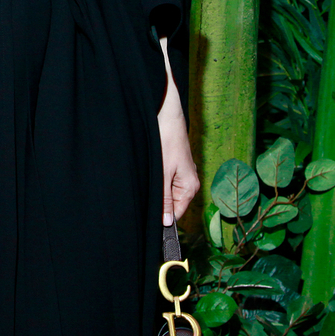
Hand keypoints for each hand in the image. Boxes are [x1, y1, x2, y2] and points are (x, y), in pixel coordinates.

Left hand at [158, 41, 198, 225]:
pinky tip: (148, 170)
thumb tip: (167, 222)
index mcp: (190, 186)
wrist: (166, 113)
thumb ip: (164, 199)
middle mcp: (188, 180)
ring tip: (147, 178)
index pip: (178, 213)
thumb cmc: (166, 140)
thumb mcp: (162, 173)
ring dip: (155, 189)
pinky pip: (164, 179)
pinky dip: (155, 178)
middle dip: (158, 202)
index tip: (149, 221)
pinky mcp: (173, 163)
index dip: (164, 218)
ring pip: (165, 190)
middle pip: (171, 202)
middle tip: (144, 194)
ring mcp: (180, 171)